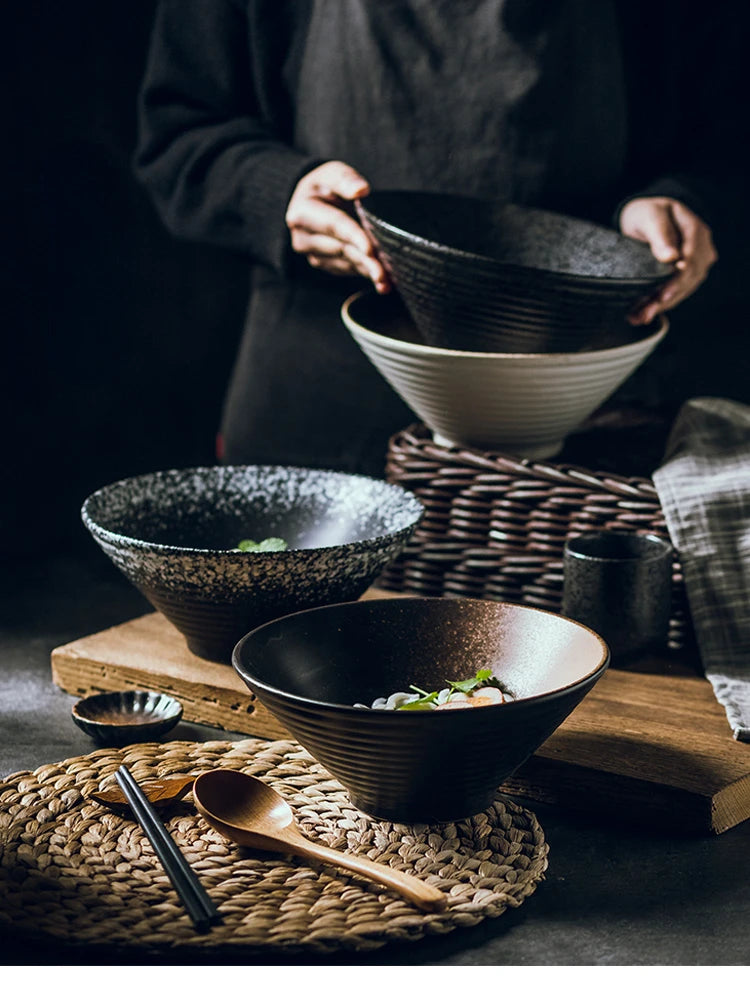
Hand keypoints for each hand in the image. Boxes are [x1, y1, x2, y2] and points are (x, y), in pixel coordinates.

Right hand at [285, 161, 389, 292]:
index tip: (371, 249)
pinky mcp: (324, 264)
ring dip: (368, 271)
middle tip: (386, 275)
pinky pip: (348, 270)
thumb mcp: (332, 173)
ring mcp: (313, 255)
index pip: (334, 225)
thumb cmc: (324, 185)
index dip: (354, 237)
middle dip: (366, 261)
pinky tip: (383, 280)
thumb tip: (361, 190)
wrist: (312, 202)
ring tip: (388, 280)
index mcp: (302, 213)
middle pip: (341, 249)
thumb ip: (345, 179)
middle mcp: (303, 239)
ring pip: (346, 264)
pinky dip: (366, 272)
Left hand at [619, 197, 717, 324]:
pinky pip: (674, 292)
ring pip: (682, 290)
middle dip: (666, 299)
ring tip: (639, 318)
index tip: (662, 296)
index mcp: (695, 230)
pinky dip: (658, 305)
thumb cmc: (647, 214)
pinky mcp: (683, 276)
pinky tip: (640, 315)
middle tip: (644, 314)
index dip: (678, 280)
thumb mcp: (650, 217)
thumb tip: (671, 257)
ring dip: (660, 306)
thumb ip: (660, 234)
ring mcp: (694, 264)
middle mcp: (700, 249)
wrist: (645, 218)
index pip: (692, 259)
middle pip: (688, 279)